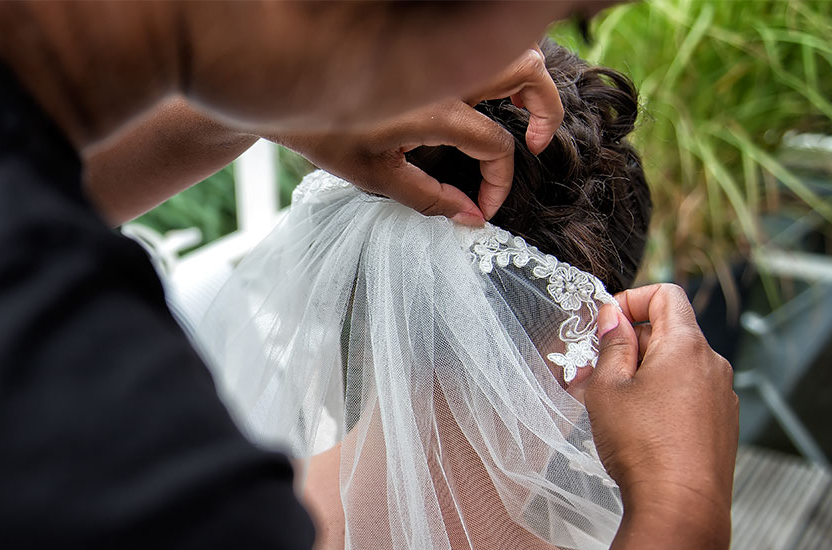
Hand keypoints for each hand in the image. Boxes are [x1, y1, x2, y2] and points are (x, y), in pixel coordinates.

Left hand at [273, 48, 562, 225]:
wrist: (284, 84)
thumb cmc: (323, 132)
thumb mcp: (375, 177)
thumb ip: (429, 198)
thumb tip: (471, 218)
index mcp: (435, 110)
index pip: (496, 146)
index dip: (500, 183)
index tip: (483, 209)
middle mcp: (445, 76)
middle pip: (526, 70)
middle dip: (546, 108)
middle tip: (536, 144)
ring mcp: (439, 58)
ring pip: (508, 50)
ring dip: (526, 81)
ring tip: (522, 115)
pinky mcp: (428, 53)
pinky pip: (477, 51)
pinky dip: (497, 70)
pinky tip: (488, 97)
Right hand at [585, 284, 738, 539]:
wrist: (681, 510)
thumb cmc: (641, 447)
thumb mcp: (609, 389)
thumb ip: (611, 345)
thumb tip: (614, 316)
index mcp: (687, 345)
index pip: (666, 294)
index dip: (631, 300)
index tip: (605, 325)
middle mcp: (713, 365)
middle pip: (670, 333)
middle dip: (629, 346)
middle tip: (592, 374)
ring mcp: (722, 398)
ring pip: (677, 369)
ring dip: (643, 376)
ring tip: (610, 407)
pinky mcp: (722, 427)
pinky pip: (689, 397)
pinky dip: (663, 399)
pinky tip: (638, 430)